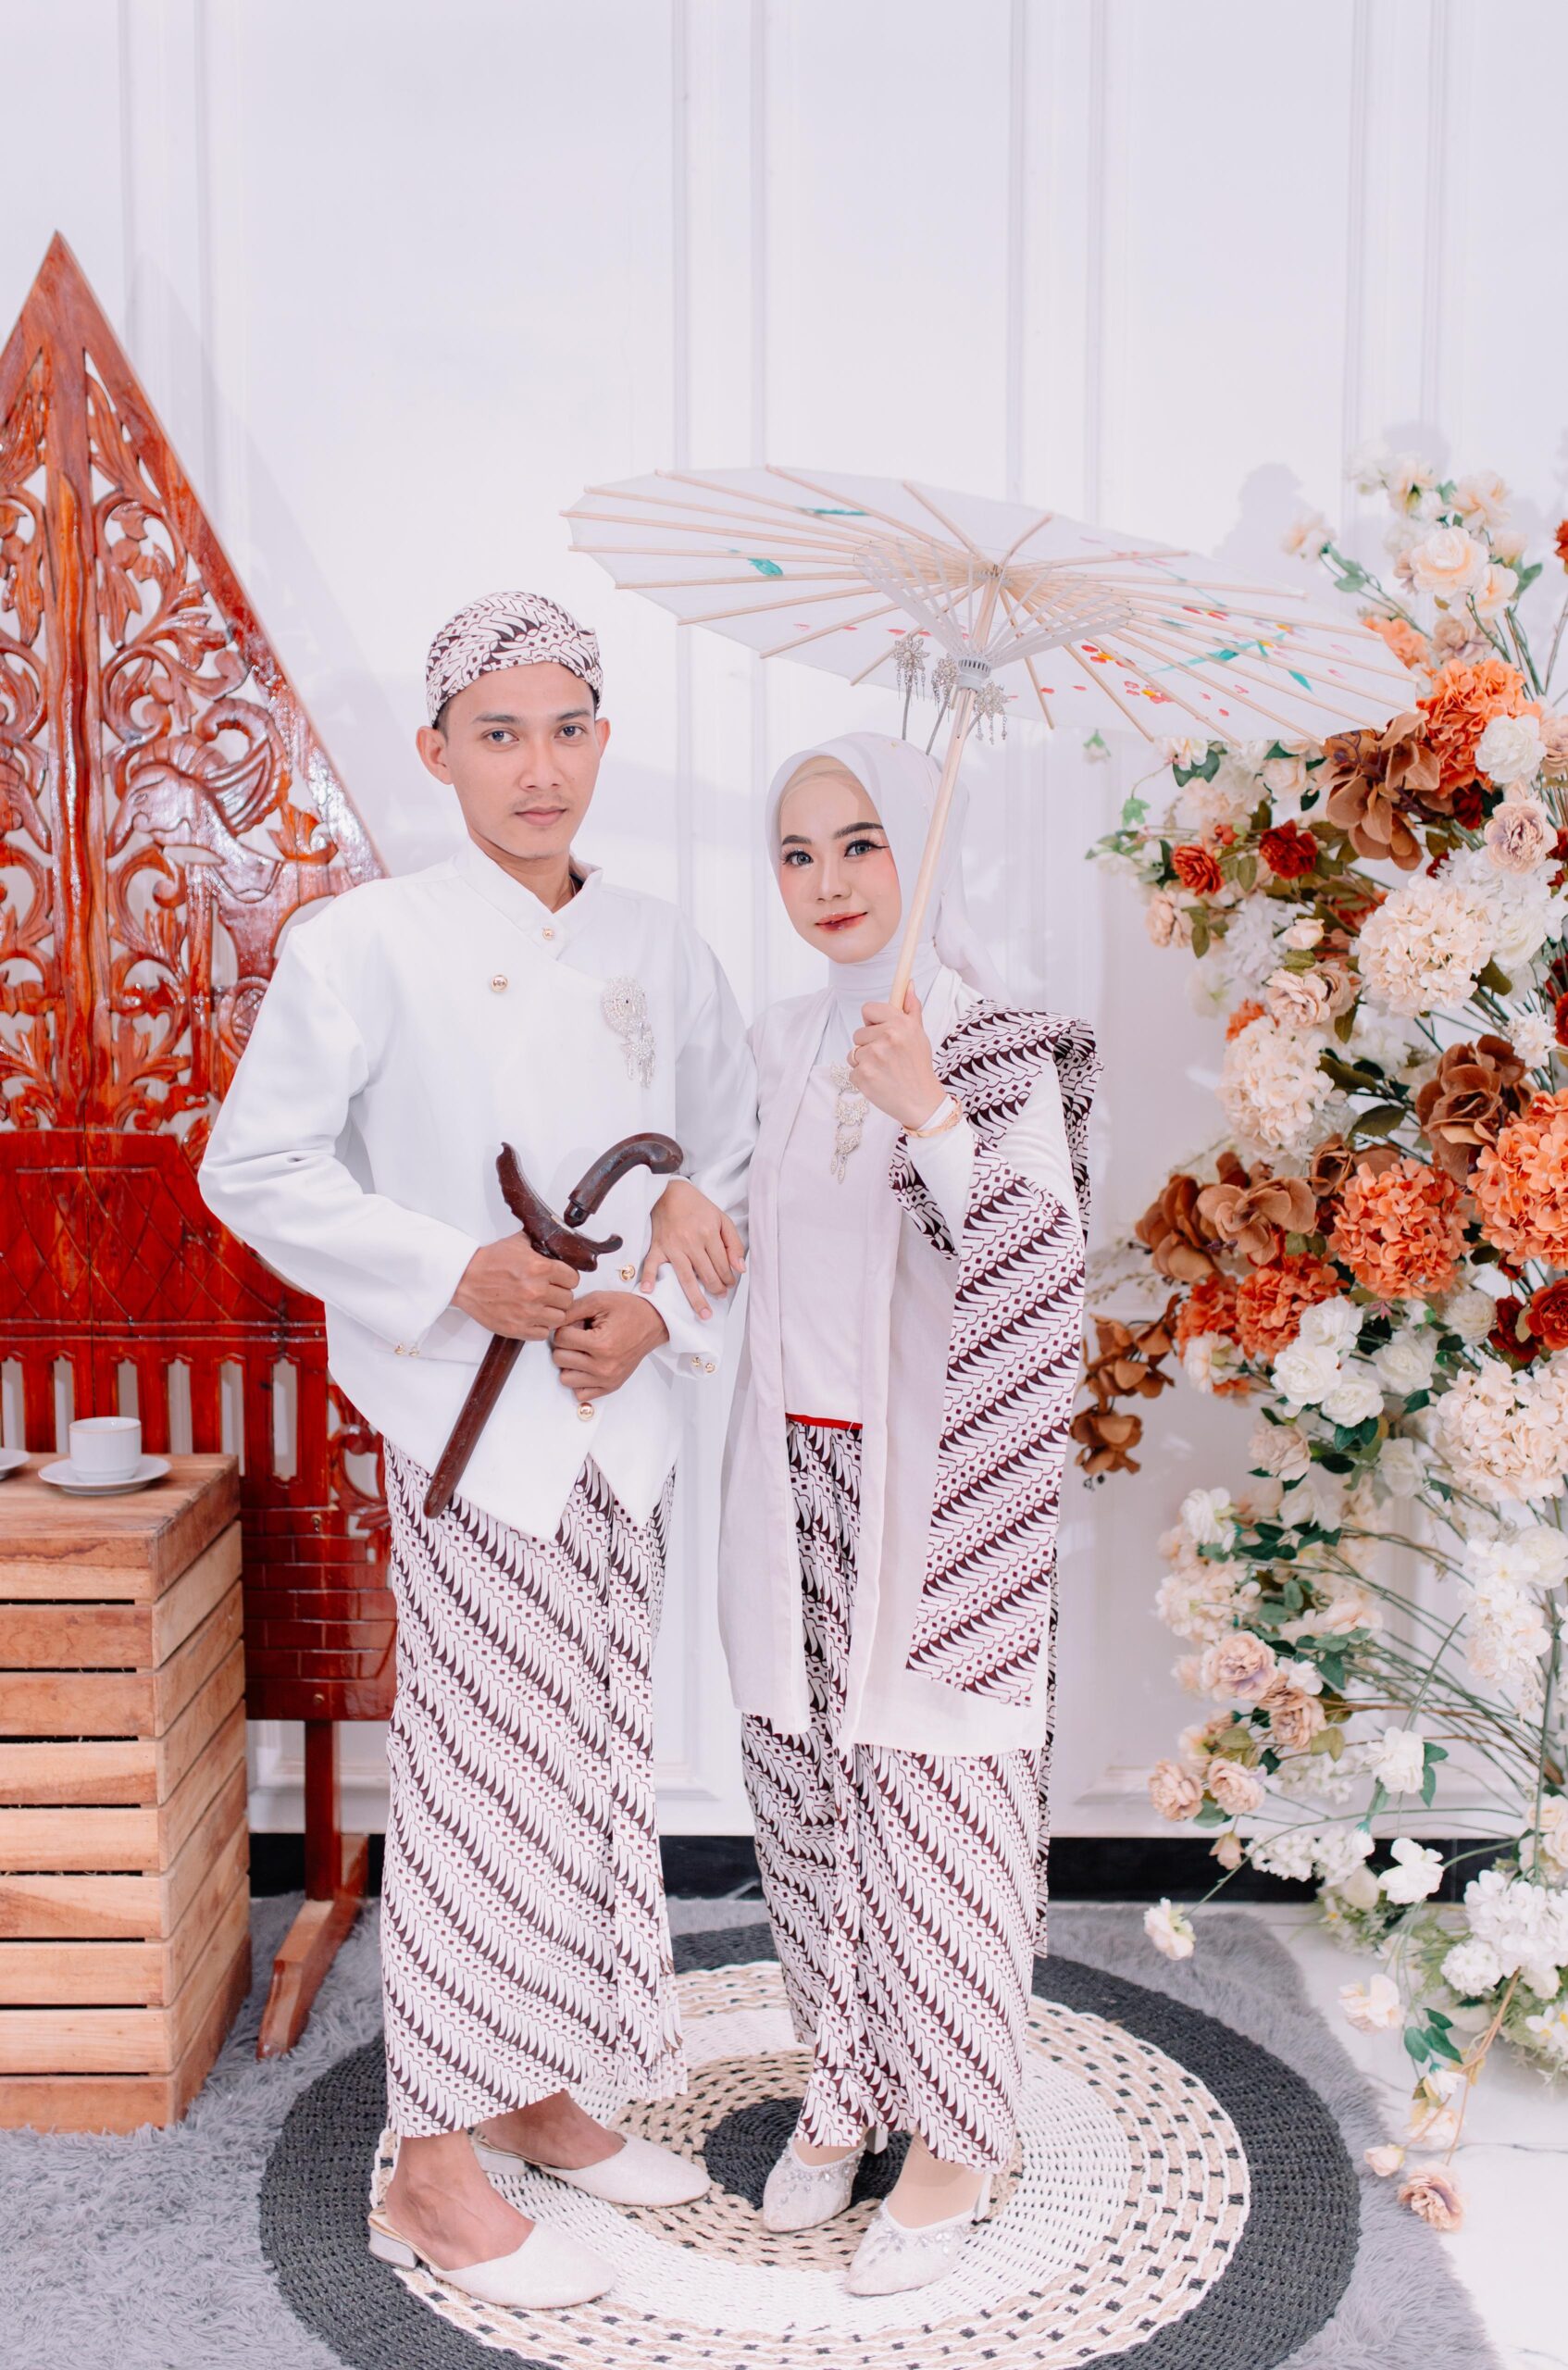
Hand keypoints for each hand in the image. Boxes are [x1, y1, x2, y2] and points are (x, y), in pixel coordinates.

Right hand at [453, 1234, 578, 1340]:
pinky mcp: (517, 1328)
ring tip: (541, 1306)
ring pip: (559, 1318)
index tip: (560, 1280)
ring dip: (552, 1312)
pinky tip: (532, 1317)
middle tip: (549, 1293)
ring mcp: (528, 1312)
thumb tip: (558, 1242)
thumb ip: (540, 1243)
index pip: (573, 1279)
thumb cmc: (488, 1262)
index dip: (567, 1279)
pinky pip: (543, 1333)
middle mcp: (537, 1291)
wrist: (464, 1280)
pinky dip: (539, 1327)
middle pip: (568, 1299)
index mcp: (540, 1268)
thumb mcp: (517, 1243)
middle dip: (560, 1295)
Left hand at [551, 1291, 669, 1402]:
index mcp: (601, 1345)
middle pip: (559, 1359)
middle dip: (565, 1345)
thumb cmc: (628, 1310)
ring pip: (565, 1378)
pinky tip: (586, 1365)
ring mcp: (608, 1379)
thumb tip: (549, 1323)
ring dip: (569, 1363)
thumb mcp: (599, 1301)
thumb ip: (571, 1310)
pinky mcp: (611, 1386)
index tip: (577, 1323)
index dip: (564, 1327)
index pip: (560, 1339)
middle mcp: (604, 1366)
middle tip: (581, 1335)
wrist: (654, 1323)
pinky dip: (579, 1379)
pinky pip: (580, 1393)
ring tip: (583, 1351)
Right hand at [639, 1177, 745, 1320]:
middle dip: (717, 1289)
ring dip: (696, 1298)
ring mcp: (672, 1246)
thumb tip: (740, 1269)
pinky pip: (652, 1265)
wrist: (669, 1193)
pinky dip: (649, 1278)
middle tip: (721, 1295)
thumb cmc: (697, 1207)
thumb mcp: (722, 1219)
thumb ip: (733, 1244)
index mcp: (708, 1233)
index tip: (730, 1284)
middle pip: (707, 1274)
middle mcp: (691, 1242)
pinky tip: (649, 1292)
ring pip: (686, 1278)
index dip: (729, 1278)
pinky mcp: (657, 1247)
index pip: (723, 1265)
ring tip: (705, 1314)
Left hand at [850, 989, 945, 1129]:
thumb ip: (911, 1008)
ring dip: (865, 1061)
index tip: (881, 1031)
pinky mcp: (862, 1075)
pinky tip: (879, 1081)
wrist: (921, 1101)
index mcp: (900, 1024)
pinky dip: (863, 1077)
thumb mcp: (919, 1034)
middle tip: (887, 1057)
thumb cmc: (918, 1066)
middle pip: (859, 1033)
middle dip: (869, 1044)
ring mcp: (873, 1057)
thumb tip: (909, 984)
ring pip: (854, 1052)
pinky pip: (853, 1070)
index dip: (873, 1021)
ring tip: (884, 1070)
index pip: (868, 1009)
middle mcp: (886, 1038)